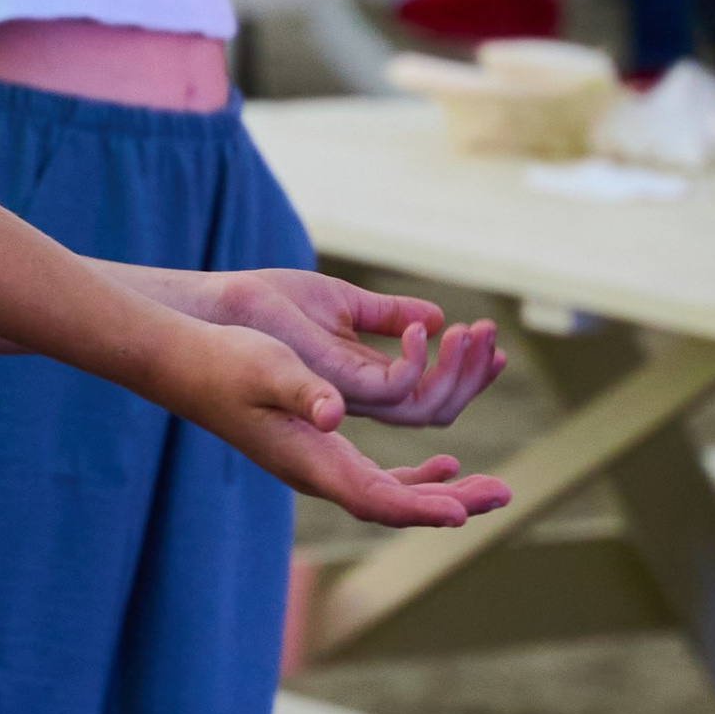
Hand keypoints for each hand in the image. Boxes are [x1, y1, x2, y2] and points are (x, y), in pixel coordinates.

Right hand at [163, 315, 508, 527]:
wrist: (184, 364)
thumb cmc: (223, 360)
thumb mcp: (266, 367)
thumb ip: (302, 392)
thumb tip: (332, 414)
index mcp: (308, 461)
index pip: (375, 499)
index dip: (421, 508)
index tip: (462, 512)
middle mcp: (316, 474)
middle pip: (395, 505)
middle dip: (452, 502)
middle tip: (503, 494)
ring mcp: (317, 465)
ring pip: (392, 494)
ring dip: (443, 492)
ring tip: (488, 487)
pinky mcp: (317, 450)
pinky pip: (379, 476)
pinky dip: (417, 475)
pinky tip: (444, 459)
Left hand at [213, 268, 505, 426]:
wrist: (219, 307)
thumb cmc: (269, 304)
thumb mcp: (338, 302)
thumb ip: (386, 314)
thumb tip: (436, 316)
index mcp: (361, 382)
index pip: (427, 398)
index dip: (465, 377)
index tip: (495, 347)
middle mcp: (356, 400)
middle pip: (434, 411)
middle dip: (472, 381)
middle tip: (494, 341)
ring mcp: (344, 400)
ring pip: (423, 410)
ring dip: (458, 372)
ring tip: (475, 332)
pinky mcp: (330, 389)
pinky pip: (391, 393)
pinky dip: (419, 365)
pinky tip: (425, 330)